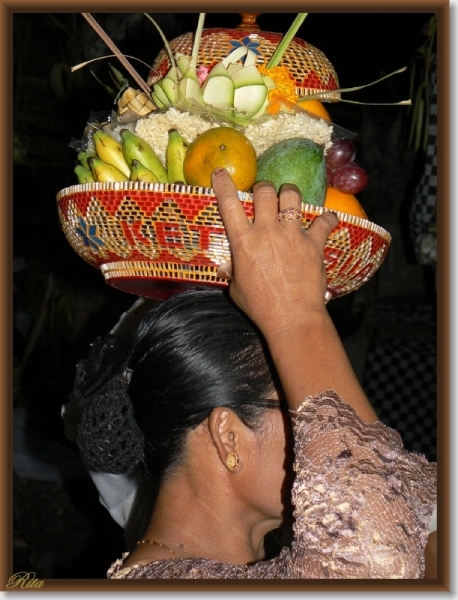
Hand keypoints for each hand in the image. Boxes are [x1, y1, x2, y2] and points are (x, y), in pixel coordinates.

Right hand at [212, 168, 337, 338]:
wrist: (292, 317)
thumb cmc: (260, 306)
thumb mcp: (236, 289)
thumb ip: (232, 271)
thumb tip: (227, 266)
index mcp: (244, 242)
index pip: (229, 204)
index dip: (223, 184)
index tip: (221, 173)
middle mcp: (267, 232)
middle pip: (265, 191)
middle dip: (263, 188)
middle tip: (264, 194)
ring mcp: (292, 235)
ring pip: (292, 196)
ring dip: (289, 193)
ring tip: (290, 197)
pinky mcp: (314, 243)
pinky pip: (324, 221)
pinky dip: (326, 218)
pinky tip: (327, 219)